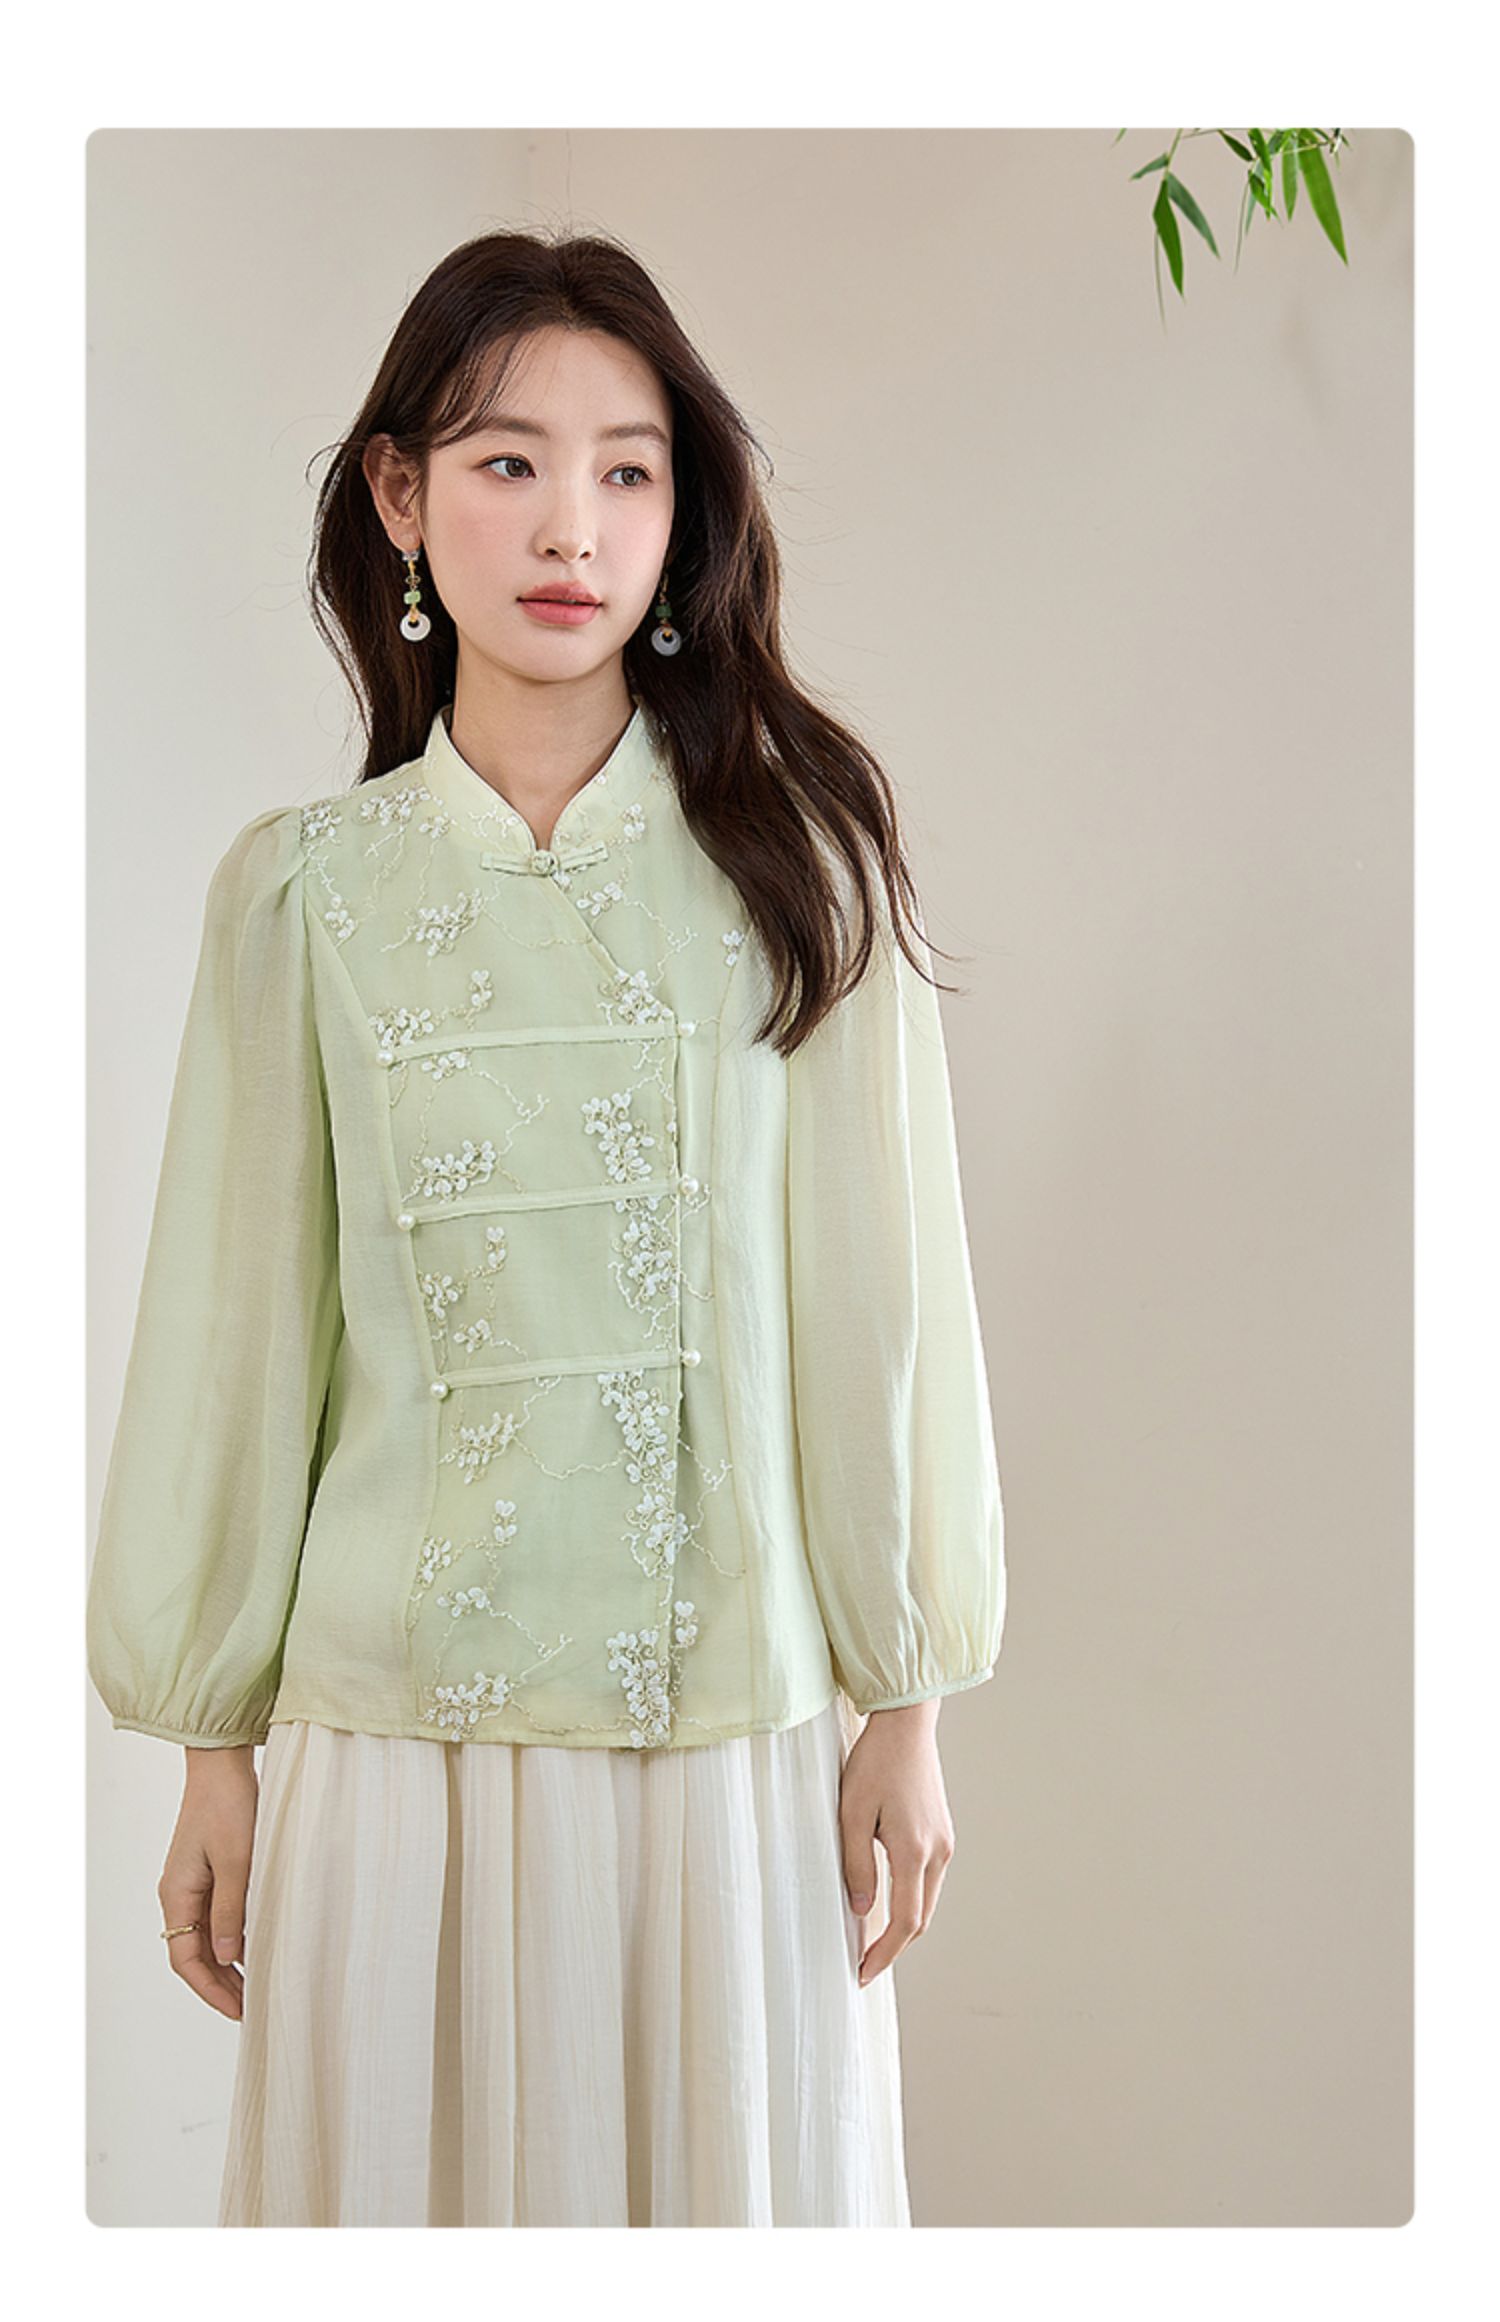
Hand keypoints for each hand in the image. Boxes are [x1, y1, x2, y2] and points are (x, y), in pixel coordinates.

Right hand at [157, 1745, 258, 2019]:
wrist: (222, 1764)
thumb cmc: (229, 1806)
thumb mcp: (236, 1861)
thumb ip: (231, 1911)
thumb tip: (230, 1959)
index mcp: (176, 1894)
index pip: (185, 1959)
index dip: (210, 1989)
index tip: (238, 2011)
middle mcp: (178, 1894)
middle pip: (193, 1954)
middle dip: (219, 1985)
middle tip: (251, 2010)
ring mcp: (192, 1884)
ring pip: (205, 1939)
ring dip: (227, 1966)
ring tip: (255, 1989)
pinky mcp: (208, 1873)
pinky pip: (215, 1918)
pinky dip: (232, 1940)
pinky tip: (254, 1950)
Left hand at [838, 1699, 955, 1985]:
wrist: (906, 1726)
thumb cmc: (875, 1763)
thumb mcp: (852, 1813)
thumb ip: (857, 1865)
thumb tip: (863, 1910)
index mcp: (914, 1851)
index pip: (905, 1922)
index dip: (885, 1954)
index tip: (863, 1973)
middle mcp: (938, 1852)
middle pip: (921, 1919)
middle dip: (895, 1947)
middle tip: (865, 1964)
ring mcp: (945, 1842)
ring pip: (927, 1901)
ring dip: (904, 1925)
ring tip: (873, 1941)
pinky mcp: (943, 1833)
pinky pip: (928, 1880)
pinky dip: (911, 1901)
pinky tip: (888, 1904)